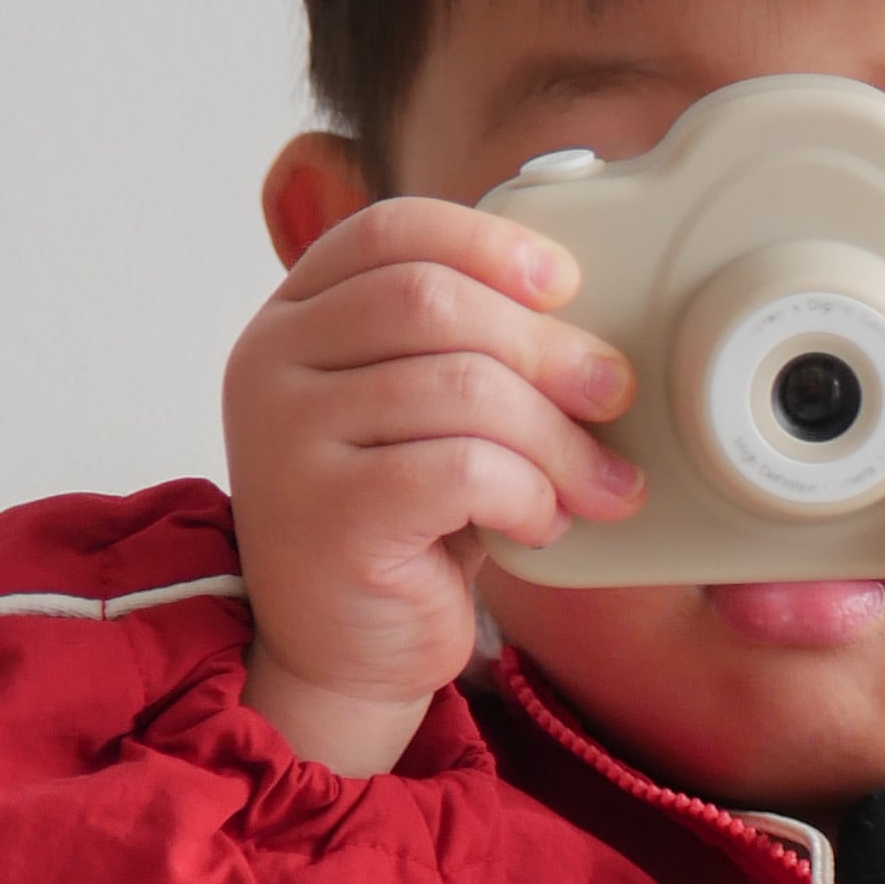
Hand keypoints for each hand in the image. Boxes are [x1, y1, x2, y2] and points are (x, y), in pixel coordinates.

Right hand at [224, 198, 640, 771]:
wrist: (344, 653)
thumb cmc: (401, 524)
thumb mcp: (424, 412)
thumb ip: (464, 348)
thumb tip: (591, 319)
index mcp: (293, 317)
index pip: (390, 230)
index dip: (488, 242)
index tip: (566, 283)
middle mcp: (270, 364)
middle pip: (433, 300)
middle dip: (547, 346)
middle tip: (613, 393)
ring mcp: (285, 439)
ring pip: (462, 386)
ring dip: (557, 439)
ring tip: (595, 484)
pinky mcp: (326, 517)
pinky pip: (462, 470)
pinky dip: (528, 494)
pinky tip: (540, 523)